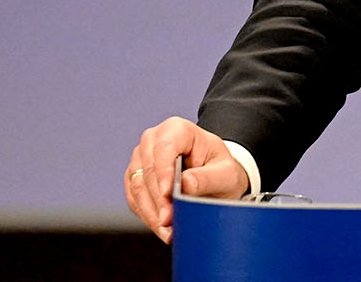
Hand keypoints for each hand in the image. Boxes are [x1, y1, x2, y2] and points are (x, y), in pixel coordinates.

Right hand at [124, 115, 249, 241]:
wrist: (215, 179)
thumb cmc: (221, 170)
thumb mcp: (225, 174)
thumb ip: (207, 178)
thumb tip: (185, 185)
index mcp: (177, 129)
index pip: (164, 147)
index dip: (164, 171)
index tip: (168, 194)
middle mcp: (153, 141)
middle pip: (149, 169)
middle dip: (159, 199)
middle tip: (169, 220)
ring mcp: (141, 160)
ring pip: (138, 187)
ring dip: (152, 212)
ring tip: (168, 230)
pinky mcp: (135, 180)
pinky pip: (135, 200)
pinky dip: (148, 216)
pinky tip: (162, 229)